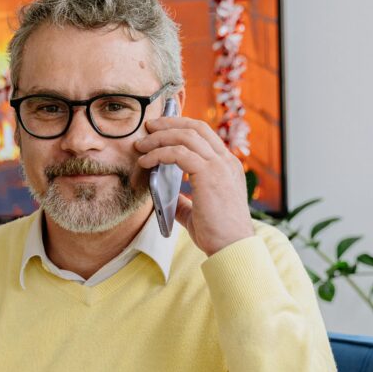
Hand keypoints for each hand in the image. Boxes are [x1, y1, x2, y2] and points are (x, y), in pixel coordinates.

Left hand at [135, 116, 253, 255]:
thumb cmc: (217, 234)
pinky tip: (145, 162)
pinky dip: (159, 154)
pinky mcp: (209, 175)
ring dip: (159, 137)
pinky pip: (179, 154)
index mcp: (227, 166)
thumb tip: (164, 195)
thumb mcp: (197, 211)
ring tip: (141, 146)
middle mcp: (226, 161)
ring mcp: (220, 166)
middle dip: (168, 123)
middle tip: (148, 127)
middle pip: (196, 127)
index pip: (204, 134)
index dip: (181, 126)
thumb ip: (184, 200)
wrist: (232, 248)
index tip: (160, 128)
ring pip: (186, 137)